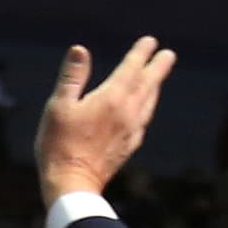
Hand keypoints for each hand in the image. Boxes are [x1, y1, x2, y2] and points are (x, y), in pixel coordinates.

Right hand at [37, 36, 175, 204]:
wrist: (72, 186)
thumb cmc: (59, 145)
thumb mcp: (59, 106)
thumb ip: (72, 77)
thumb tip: (80, 49)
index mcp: (111, 99)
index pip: (131, 69)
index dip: (140, 54)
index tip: (150, 41)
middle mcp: (127, 114)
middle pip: (148, 85)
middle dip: (158, 68)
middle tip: (168, 55)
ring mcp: (130, 132)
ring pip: (148, 103)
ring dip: (155, 87)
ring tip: (158, 77)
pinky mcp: (128, 147)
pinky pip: (144, 120)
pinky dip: (148, 107)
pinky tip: (145, 109)